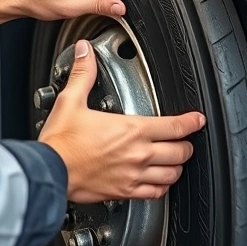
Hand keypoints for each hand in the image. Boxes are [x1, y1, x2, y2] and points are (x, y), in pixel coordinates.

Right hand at [40, 40, 204, 202]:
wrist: (49, 172)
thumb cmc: (60, 142)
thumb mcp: (71, 101)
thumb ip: (83, 74)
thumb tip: (84, 52)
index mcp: (131, 130)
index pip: (176, 126)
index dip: (192, 122)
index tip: (197, 120)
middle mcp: (138, 154)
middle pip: (180, 152)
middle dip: (186, 145)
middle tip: (185, 141)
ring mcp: (133, 175)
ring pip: (172, 174)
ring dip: (177, 166)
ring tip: (175, 161)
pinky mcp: (125, 192)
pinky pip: (155, 193)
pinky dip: (162, 187)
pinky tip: (159, 183)